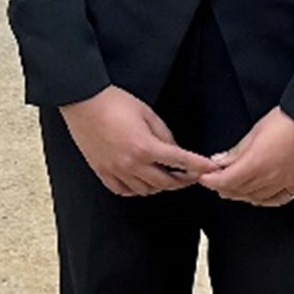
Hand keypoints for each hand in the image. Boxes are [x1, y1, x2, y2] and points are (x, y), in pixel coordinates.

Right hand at [61, 85, 221, 197]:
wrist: (84, 102)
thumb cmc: (114, 102)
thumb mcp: (147, 113)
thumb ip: (164, 134)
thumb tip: (174, 150)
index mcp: (145, 147)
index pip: (180, 161)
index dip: (198, 166)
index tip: (209, 168)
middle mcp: (131, 163)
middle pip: (165, 182)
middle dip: (182, 181)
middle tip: (191, 176)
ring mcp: (115, 170)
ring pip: (145, 191)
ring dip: (160, 186)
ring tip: (166, 177)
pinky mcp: (102, 171)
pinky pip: (123, 191)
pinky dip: (136, 190)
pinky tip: (142, 182)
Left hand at [198, 107, 293, 206]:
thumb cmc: (287, 120)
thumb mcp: (255, 131)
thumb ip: (237, 151)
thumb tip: (220, 161)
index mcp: (255, 164)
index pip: (226, 181)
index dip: (211, 181)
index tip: (204, 177)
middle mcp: (269, 179)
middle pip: (239, 191)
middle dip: (223, 187)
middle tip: (215, 182)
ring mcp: (285, 183)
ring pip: (256, 198)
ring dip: (241, 194)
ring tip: (232, 188)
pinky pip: (277, 200)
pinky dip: (264, 200)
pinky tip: (257, 197)